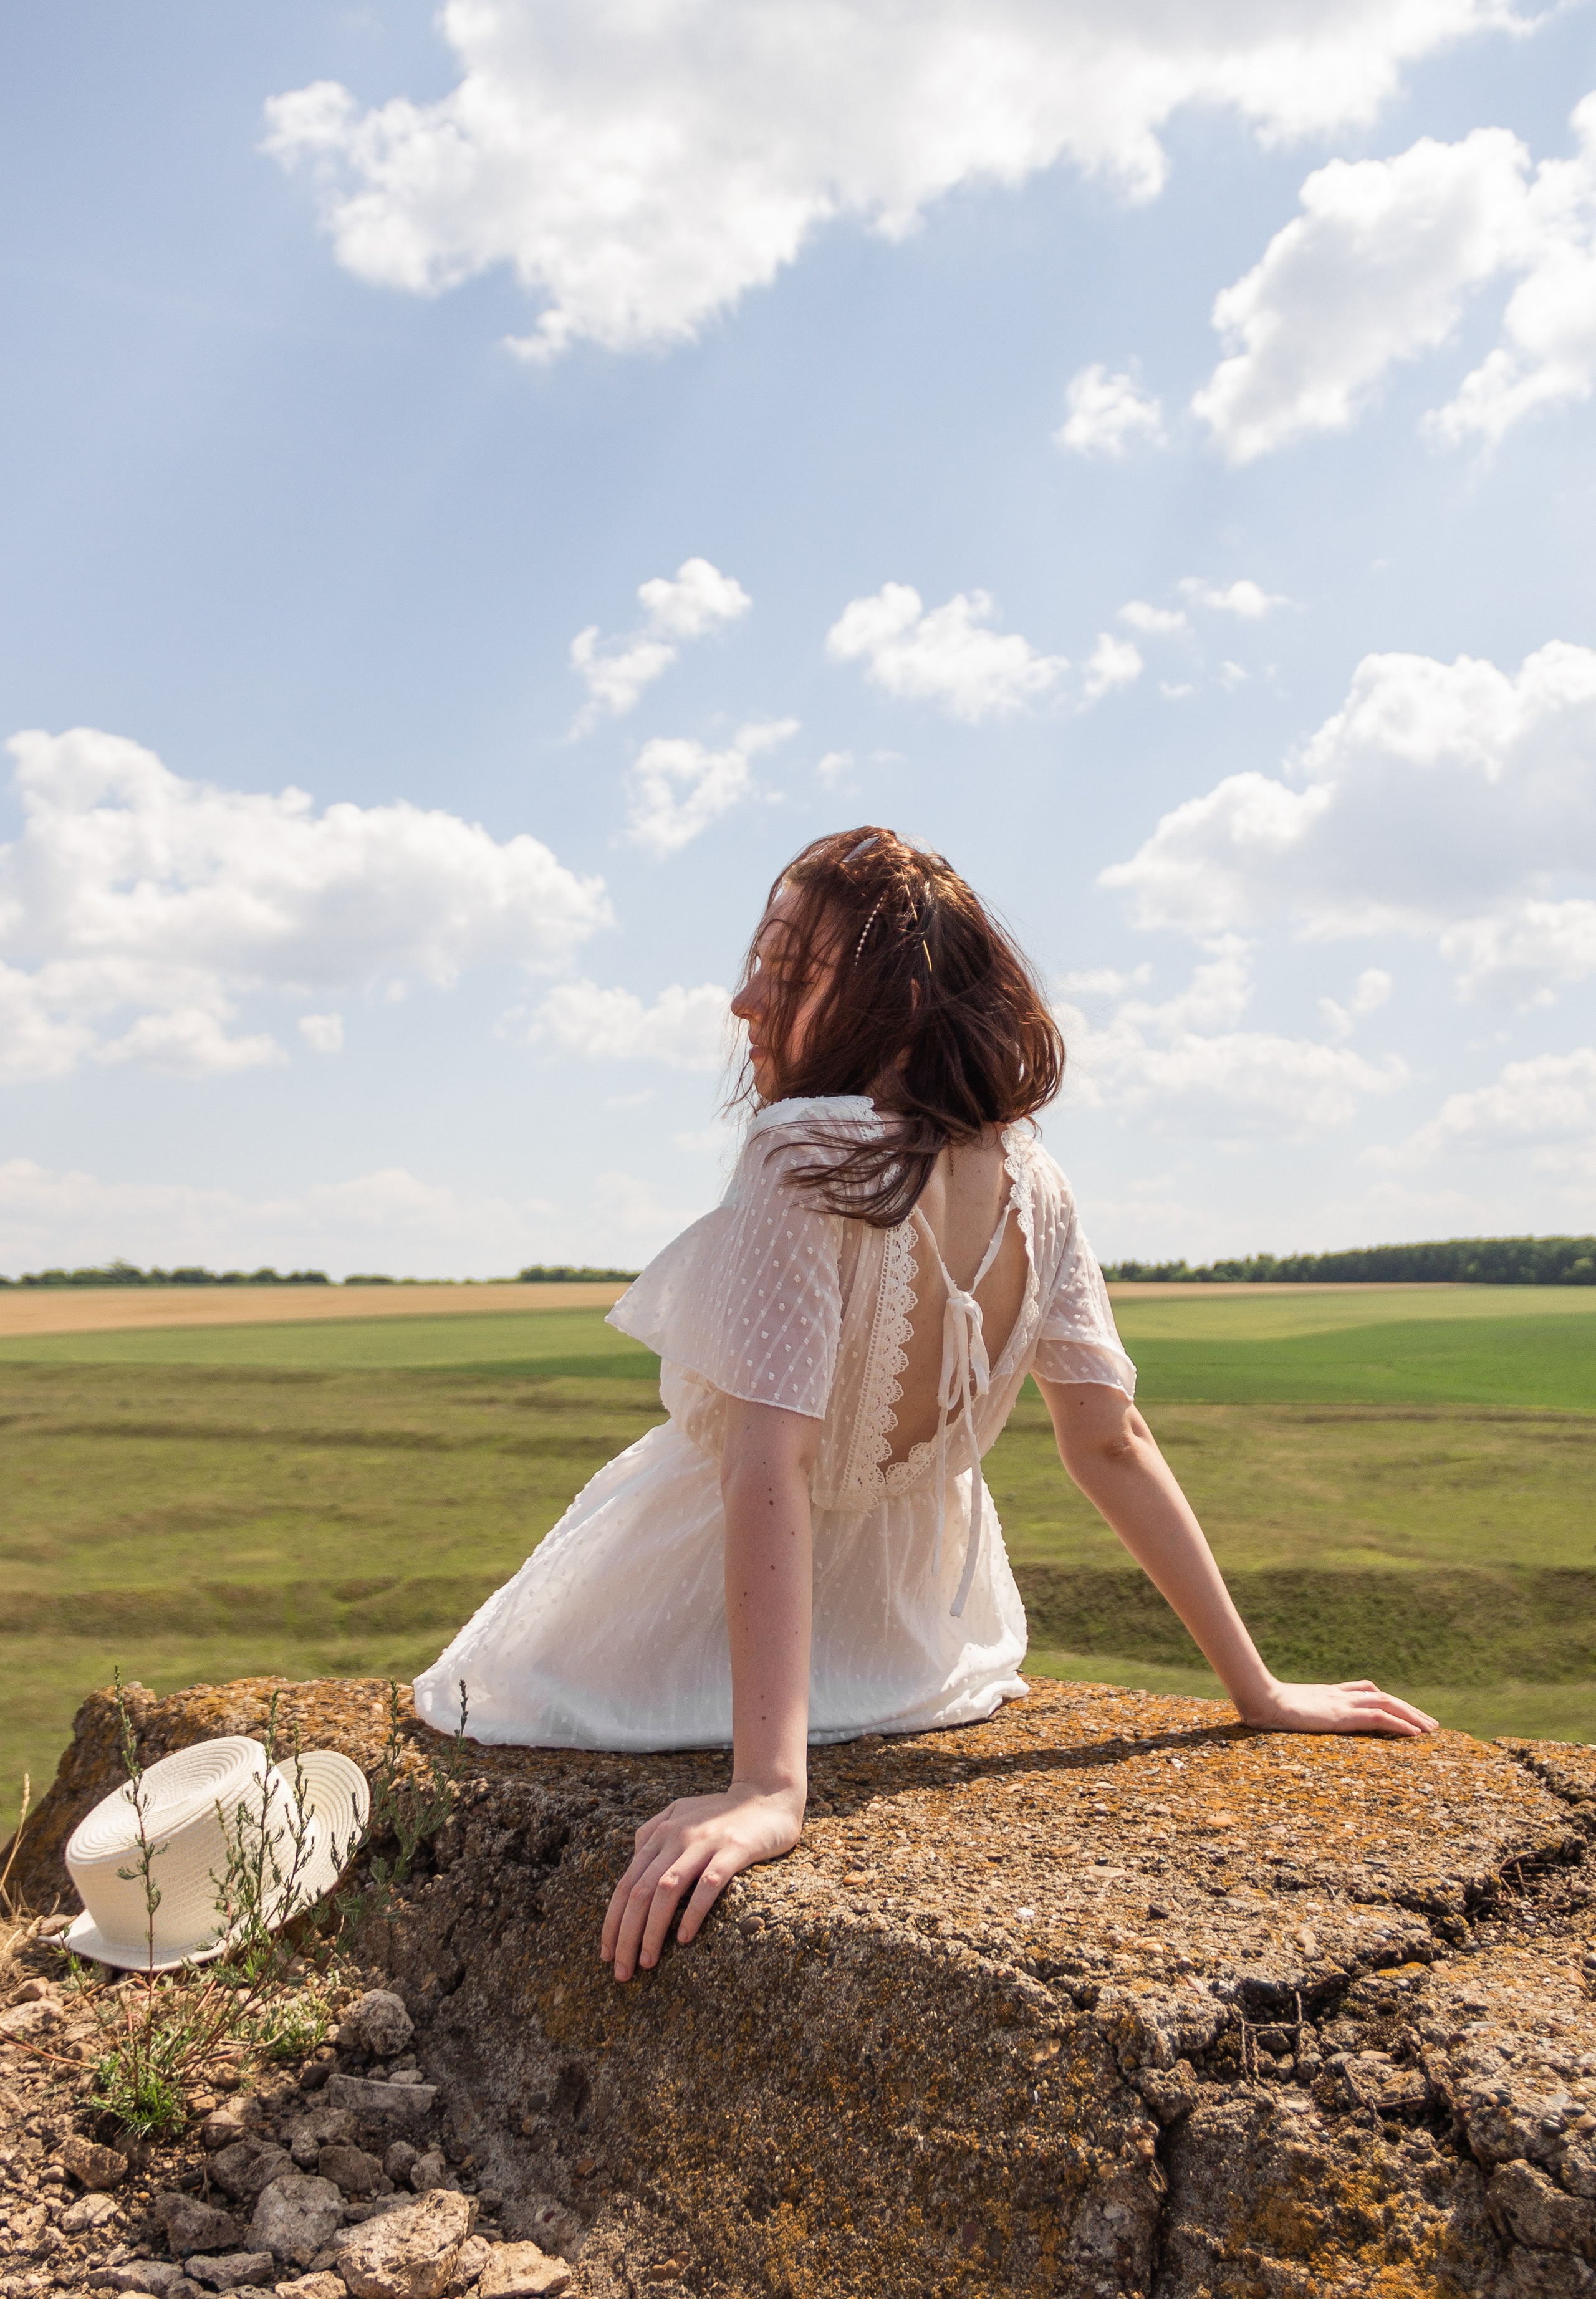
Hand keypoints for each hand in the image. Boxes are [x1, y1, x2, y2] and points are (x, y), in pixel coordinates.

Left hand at [600, 1781, 804, 1981]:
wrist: (768, 1794)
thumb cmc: (723, 1811)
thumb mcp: (681, 1812)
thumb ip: (654, 1831)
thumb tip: (633, 1860)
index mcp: (661, 1833)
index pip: (626, 1883)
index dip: (612, 1921)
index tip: (605, 1953)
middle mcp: (677, 1836)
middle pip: (640, 1891)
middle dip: (626, 1935)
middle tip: (621, 1971)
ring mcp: (705, 1842)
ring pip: (666, 1889)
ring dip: (652, 1930)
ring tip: (647, 1962)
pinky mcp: (733, 1850)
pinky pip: (707, 1885)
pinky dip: (692, 1912)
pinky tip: (684, 1938)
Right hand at [1238, 1678, 1438, 1735]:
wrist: (1261, 1700)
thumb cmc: (1265, 1708)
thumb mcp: (1287, 1710)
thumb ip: (1297, 1712)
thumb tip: (1288, 1719)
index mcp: (1329, 1695)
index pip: (1367, 1691)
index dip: (1388, 1701)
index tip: (1404, 1712)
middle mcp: (1340, 1695)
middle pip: (1384, 1697)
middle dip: (1409, 1709)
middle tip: (1430, 1724)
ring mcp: (1343, 1704)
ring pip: (1388, 1705)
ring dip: (1412, 1716)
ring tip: (1431, 1729)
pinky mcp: (1343, 1715)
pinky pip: (1380, 1718)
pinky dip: (1400, 1724)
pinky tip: (1415, 1735)